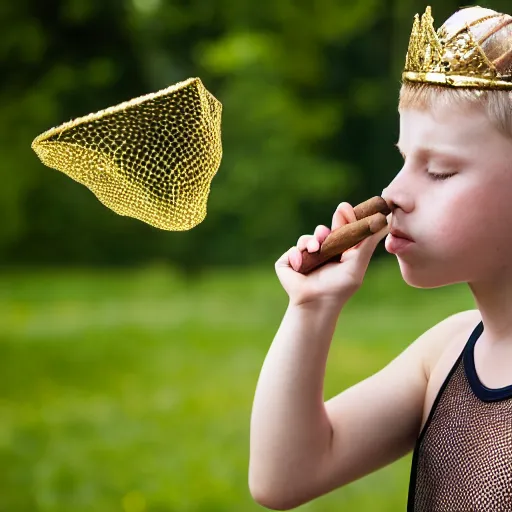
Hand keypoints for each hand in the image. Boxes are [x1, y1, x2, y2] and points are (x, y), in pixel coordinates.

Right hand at [275, 202, 389, 307]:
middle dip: (326, 228)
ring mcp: (305, 257)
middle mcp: (321, 253)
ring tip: (315, 250)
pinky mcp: (289, 262)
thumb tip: (386, 221)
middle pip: (323, 231)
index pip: (340, 231)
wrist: (316, 303)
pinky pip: (294, 249)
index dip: (343, 219)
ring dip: (311, 241)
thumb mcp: (357, 262)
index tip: (345, 208)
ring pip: (308, 238)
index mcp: (338, 253)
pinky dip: (297, 255)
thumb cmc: (340, 287)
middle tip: (327, 229)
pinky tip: (301, 265)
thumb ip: (368, 242)